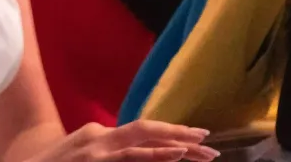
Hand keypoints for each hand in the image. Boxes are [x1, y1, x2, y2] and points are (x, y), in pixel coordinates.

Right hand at [26, 121, 217, 161]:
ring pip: (139, 147)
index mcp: (97, 134)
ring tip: (200, 152)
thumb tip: (138, 153)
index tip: (197, 138)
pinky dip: (153, 159)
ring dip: (173, 149)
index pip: (141, 131)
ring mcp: (96, 154)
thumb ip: (107, 150)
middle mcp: (97, 139)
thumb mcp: (81, 153)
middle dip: (179, 135)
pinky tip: (173, 158)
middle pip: (144, 131)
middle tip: (210, 144)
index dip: (170, 132)